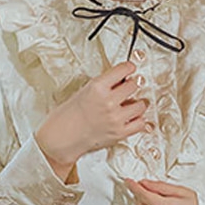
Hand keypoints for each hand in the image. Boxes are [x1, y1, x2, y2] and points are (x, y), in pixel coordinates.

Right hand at [35, 61, 148, 180]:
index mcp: (97, 87)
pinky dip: (139, 120)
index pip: (123, 69)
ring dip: (138, 103)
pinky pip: (140, 123)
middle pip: (134, 85)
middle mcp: (108, 102)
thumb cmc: (69, 115)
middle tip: (129, 88)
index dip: (129, 68)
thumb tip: (122, 81)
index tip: (131, 68)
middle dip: (132, 85)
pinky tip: (133, 118)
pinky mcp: (119, 133)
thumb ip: (104, 86)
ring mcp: (115, 118)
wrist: (63, 137)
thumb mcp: (85, 91)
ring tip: (132, 104)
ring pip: (141, 105)